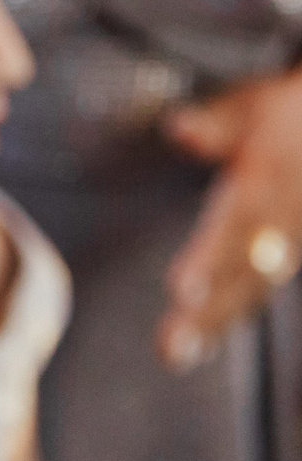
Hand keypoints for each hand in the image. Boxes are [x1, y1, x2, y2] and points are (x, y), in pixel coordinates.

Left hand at [159, 71, 301, 368]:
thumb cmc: (286, 117)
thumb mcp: (256, 107)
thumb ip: (218, 125)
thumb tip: (177, 128)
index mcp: (269, 182)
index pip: (238, 226)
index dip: (213, 259)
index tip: (183, 290)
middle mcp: (282, 222)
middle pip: (244, 274)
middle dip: (209, 312)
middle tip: (170, 347)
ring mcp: (291, 241)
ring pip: (253, 289)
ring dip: (216, 322)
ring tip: (177, 353)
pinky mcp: (289, 253)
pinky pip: (260, 287)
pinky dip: (231, 312)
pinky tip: (200, 343)